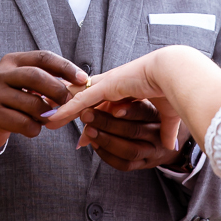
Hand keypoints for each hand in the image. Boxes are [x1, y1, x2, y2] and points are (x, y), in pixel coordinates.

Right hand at [0, 51, 88, 151]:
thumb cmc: (12, 98)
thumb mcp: (25, 83)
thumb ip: (46, 78)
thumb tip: (80, 82)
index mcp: (13, 61)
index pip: (43, 57)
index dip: (65, 67)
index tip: (83, 79)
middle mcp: (1, 74)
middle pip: (35, 76)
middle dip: (57, 90)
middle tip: (70, 101)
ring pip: (31, 103)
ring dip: (46, 113)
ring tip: (49, 117)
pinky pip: (23, 123)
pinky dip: (35, 128)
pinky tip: (34, 127)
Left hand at [44, 49, 181, 150]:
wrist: (177, 74)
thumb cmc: (174, 91)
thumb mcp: (164, 116)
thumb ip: (163, 130)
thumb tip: (168, 146)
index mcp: (126, 88)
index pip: (102, 102)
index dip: (91, 114)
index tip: (84, 127)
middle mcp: (113, 84)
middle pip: (84, 97)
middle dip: (67, 108)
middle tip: (51, 117)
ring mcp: (107, 84)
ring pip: (78, 99)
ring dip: (62, 110)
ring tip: (44, 118)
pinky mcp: (106, 87)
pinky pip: (80, 101)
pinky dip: (66, 111)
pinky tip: (53, 119)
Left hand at [77, 99, 183, 170]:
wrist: (174, 139)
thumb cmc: (150, 115)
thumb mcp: (144, 102)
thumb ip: (123, 102)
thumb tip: (94, 103)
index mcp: (158, 115)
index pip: (144, 111)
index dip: (128, 110)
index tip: (110, 107)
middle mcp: (157, 134)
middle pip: (134, 131)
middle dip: (107, 124)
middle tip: (87, 116)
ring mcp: (153, 152)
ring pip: (130, 151)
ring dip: (106, 141)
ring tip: (89, 132)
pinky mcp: (145, 165)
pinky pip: (126, 165)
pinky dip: (108, 156)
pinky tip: (95, 145)